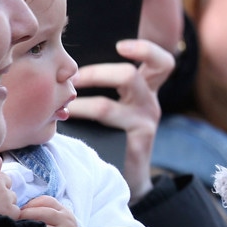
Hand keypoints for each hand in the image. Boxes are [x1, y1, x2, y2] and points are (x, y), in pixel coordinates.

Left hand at [66, 38, 173, 201]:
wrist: (124, 181)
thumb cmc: (109, 138)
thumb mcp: (112, 109)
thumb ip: (100, 88)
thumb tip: (63, 65)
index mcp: (146, 88)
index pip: (161, 61)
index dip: (146, 48)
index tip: (119, 45)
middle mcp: (151, 99)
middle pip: (162, 64)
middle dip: (126, 56)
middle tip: (84, 69)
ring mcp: (147, 115)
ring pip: (129, 81)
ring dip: (93, 78)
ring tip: (68, 89)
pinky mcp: (140, 133)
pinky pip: (109, 111)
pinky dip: (83, 107)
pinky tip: (67, 113)